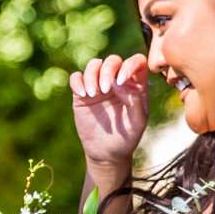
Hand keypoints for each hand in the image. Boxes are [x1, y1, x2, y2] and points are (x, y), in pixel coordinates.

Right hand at [70, 52, 149, 180]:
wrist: (107, 153)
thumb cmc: (127, 138)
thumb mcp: (138, 122)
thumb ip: (136, 101)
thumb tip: (120, 82)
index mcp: (135, 85)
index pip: (137, 61)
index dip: (130, 64)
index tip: (121, 81)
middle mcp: (117, 81)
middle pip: (112, 60)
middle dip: (107, 71)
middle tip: (104, 91)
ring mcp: (98, 86)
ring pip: (94, 65)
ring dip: (91, 75)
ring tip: (93, 94)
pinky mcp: (82, 94)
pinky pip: (76, 77)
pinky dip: (78, 82)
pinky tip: (83, 95)